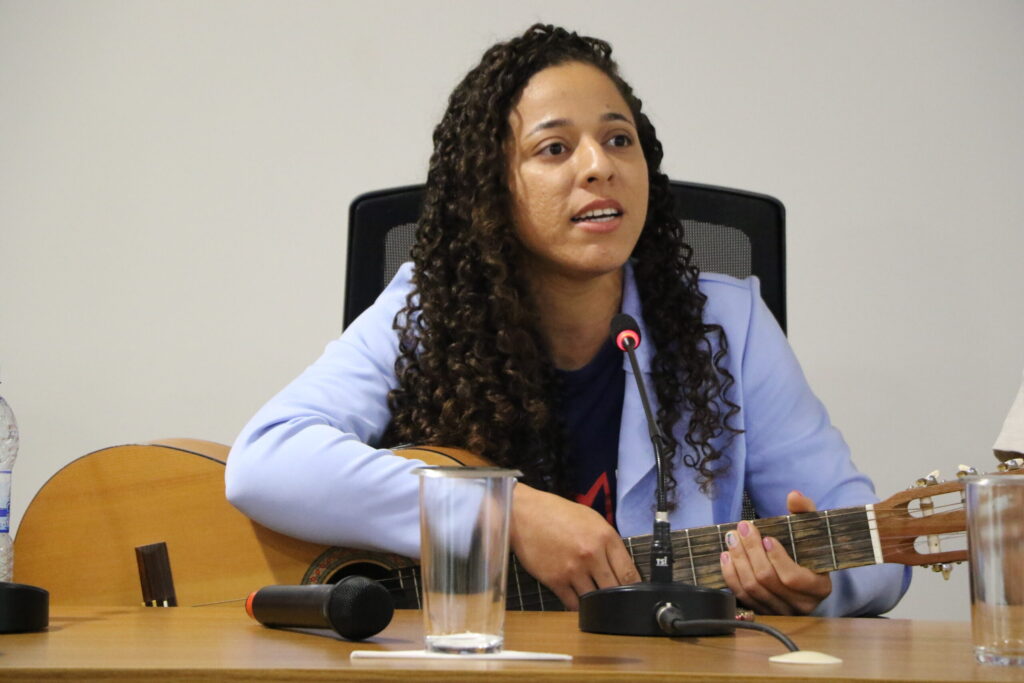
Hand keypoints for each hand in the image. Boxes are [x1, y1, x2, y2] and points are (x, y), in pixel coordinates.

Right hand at [509, 483, 640, 609]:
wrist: (524, 514)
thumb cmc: (557, 513)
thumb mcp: (591, 519)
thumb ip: (608, 542)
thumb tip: (621, 566)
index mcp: (605, 537)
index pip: (629, 572)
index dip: (634, 587)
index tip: (634, 593)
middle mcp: (591, 554)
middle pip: (615, 589)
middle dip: (618, 597)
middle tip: (616, 600)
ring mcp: (573, 569)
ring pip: (595, 600)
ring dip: (597, 602)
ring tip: (596, 600)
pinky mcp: (555, 580)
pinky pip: (573, 604)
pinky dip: (578, 606)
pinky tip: (579, 601)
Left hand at [719, 490, 831, 614]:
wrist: (799, 568)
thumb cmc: (805, 548)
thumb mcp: (809, 528)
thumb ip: (804, 511)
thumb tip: (793, 496)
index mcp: (819, 587)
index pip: (794, 578)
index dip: (778, 559)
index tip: (767, 538)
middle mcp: (801, 604)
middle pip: (768, 580)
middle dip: (751, 551)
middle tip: (742, 528)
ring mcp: (780, 611)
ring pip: (752, 589)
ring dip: (738, 560)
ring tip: (731, 539)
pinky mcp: (762, 612)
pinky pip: (742, 597)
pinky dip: (731, 576)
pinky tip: (726, 557)